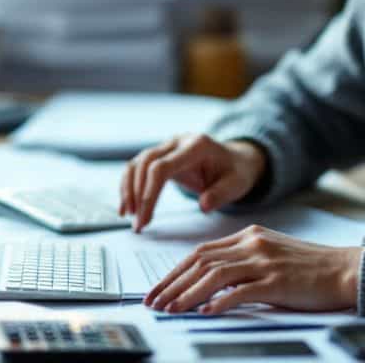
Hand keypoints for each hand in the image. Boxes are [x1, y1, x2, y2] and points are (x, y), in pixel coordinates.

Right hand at [118, 134, 265, 231]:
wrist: (236, 159)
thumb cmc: (236, 172)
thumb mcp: (237, 184)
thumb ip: (221, 194)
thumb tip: (203, 206)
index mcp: (196, 146)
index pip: (162, 166)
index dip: (149, 192)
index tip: (145, 218)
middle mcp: (177, 142)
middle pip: (145, 163)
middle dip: (137, 195)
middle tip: (138, 224)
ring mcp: (167, 146)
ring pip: (137, 163)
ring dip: (128, 190)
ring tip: (128, 216)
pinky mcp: (160, 155)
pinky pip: (137, 167)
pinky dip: (129, 186)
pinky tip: (127, 207)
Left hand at [145, 225, 362, 313]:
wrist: (347, 269)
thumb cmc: (311, 269)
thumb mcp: (271, 256)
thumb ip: (242, 265)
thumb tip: (210, 289)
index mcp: (248, 236)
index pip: (200, 253)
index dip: (175, 272)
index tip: (159, 289)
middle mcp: (252, 244)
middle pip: (200, 262)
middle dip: (172, 284)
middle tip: (154, 302)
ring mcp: (264, 261)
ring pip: (214, 275)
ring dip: (187, 294)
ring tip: (170, 310)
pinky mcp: (277, 281)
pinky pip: (241, 291)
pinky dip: (220, 302)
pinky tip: (206, 312)